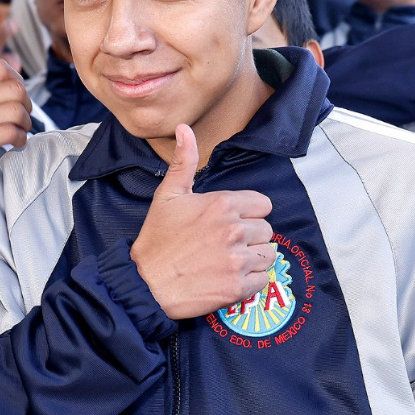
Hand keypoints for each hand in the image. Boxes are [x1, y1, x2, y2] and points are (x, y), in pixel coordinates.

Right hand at [0, 30, 31, 213]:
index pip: (0, 69)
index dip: (16, 79)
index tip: (15, 94)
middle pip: (14, 89)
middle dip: (26, 103)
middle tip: (23, 114)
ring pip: (16, 111)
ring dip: (26, 122)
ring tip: (21, 129)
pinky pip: (11, 133)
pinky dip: (20, 138)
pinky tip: (15, 142)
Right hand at [130, 125, 275, 319]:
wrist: (146, 283)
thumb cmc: (157, 239)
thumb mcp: (167, 196)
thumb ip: (184, 162)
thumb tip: (184, 128)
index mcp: (222, 204)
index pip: (263, 204)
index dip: (247, 213)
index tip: (227, 222)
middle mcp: (234, 229)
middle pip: (266, 229)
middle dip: (249, 236)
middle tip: (223, 243)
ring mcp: (238, 259)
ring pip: (268, 254)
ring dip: (253, 258)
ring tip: (227, 260)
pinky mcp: (238, 286)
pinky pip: (264, 279)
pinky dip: (251, 281)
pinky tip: (228, 277)